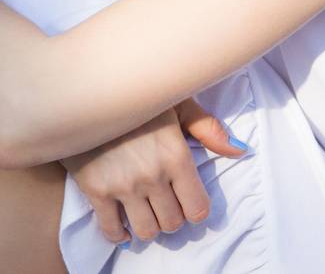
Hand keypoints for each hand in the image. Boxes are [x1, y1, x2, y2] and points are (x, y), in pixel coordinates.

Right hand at [59, 96, 247, 245]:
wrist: (84, 90)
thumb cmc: (135, 95)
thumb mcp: (176, 102)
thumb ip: (208, 128)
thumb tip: (240, 150)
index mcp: (176, 155)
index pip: (197, 208)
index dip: (194, 208)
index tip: (186, 201)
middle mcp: (152, 175)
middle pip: (172, 223)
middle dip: (171, 217)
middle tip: (163, 204)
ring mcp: (123, 185)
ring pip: (146, 231)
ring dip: (147, 225)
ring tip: (143, 211)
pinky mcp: (95, 189)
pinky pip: (111, 229)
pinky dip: (118, 234)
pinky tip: (121, 224)